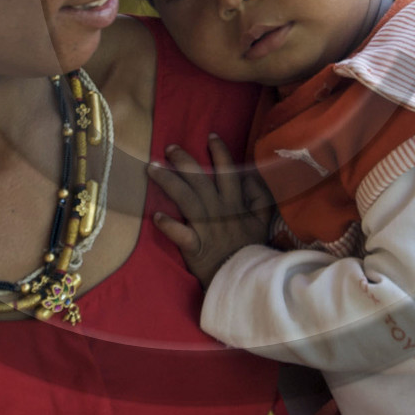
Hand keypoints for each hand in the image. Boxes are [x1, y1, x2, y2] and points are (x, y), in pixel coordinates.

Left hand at [149, 136, 274, 285]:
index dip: (220, 152)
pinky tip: (156, 216)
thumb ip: (259, 196)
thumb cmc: (250, 247)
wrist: (244, 278)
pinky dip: (169, 226)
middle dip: (184, 160)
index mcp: (235, 203)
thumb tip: (250, 176)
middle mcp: (219, 211)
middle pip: (200, 180)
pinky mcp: (195, 246)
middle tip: (169, 147)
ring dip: (168, 182)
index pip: (228, 171)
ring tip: (152, 168)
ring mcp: (206, 228)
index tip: (209, 135)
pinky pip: (181, 234)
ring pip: (186, 199)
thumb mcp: (262, 220)